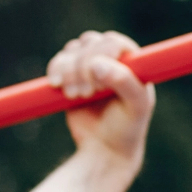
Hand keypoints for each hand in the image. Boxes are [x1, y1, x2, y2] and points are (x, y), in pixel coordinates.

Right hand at [46, 30, 154, 164]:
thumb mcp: (135, 107)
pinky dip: (55, 71)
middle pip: (90, 43)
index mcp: (132, 61)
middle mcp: (111, 59)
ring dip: (69, 72)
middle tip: (87, 95)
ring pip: (73, 50)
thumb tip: (97, 65)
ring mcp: (90, 66)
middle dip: (83, 68)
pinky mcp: (70, 76)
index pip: (112, 42)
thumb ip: (124, 82)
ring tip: (76, 96)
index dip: (101, 57)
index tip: (99, 85)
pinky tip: (58, 86)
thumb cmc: (126, 127)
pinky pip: (59, 62)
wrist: (104, 149)